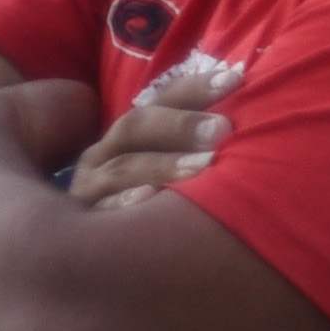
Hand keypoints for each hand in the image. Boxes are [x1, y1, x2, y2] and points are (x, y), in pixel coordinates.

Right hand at [61, 57, 233, 210]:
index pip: (160, 101)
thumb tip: (244, 115)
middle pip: (136, 127)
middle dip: (180, 125)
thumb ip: (202, 146)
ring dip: (163, 164)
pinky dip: (126, 204)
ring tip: (204, 164)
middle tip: (223, 129)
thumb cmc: (159, 207)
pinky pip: (104, 211)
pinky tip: (151, 198)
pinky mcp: (85, 223)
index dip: (195, 89)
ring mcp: (90, 187)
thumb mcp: (176, 174)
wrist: (94, 250)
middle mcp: (105, 156)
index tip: (236, 80)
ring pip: (122, 169)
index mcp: (129, 137)